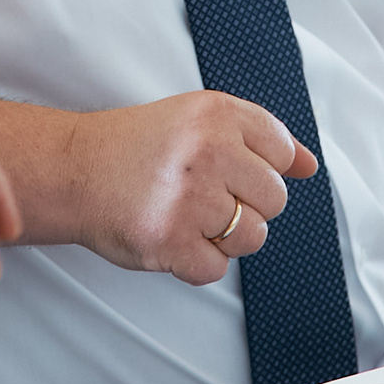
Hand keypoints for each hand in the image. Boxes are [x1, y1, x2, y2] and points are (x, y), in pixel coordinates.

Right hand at [69, 90, 317, 286]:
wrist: (73, 170)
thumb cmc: (137, 147)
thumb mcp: (198, 120)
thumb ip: (259, 138)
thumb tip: (310, 166)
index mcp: (216, 114)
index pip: (282, 153)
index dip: (258, 169)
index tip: (225, 169)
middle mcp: (206, 150)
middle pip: (274, 200)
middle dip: (245, 206)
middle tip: (201, 195)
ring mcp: (189, 198)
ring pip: (252, 238)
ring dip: (223, 237)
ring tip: (186, 216)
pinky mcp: (169, 240)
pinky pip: (216, 269)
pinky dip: (195, 262)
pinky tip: (171, 236)